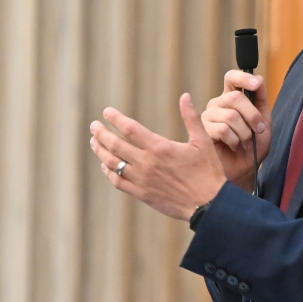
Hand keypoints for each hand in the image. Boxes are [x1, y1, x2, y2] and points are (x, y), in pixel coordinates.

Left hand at [89, 93, 226, 220]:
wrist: (208, 205)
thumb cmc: (208, 172)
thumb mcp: (203, 141)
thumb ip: (191, 117)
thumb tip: (185, 96)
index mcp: (160, 148)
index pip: (130, 129)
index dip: (116, 118)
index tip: (106, 112)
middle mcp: (147, 163)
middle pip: (115, 145)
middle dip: (101, 134)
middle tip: (94, 126)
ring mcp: (142, 180)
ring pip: (113, 163)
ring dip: (101, 151)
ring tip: (94, 142)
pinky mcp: (142, 194)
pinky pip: (118, 182)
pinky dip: (109, 172)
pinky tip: (105, 166)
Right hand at [201, 70, 271, 190]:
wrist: (245, 169)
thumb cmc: (254, 146)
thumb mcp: (264, 123)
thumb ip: (260, 102)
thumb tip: (258, 80)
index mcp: (233, 98)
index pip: (232, 78)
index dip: (244, 77)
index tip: (257, 85)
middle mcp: (218, 103)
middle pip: (235, 97)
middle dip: (252, 116)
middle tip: (258, 130)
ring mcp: (209, 115)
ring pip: (231, 115)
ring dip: (244, 133)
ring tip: (245, 142)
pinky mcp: (202, 130)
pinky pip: (222, 129)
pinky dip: (234, 140)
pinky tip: (234, 146)